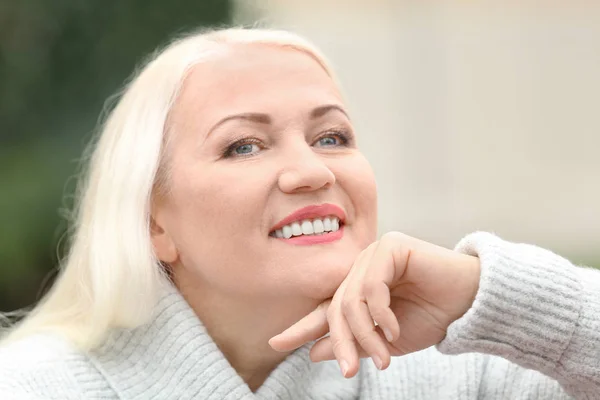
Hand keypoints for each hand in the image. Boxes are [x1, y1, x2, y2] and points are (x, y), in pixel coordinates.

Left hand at [269, 232, 480, 377]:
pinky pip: (371, 285)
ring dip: (365, 334)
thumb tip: (313, 351)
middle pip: (335, 308)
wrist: (469, 304)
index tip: (275, 344)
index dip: (301, 328)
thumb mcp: (386, 342)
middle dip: (342, 343)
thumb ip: (353, 343)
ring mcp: (374, 255)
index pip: (324, 310)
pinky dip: (380, 314)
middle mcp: (361, 270)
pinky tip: (394, 330)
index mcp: (359, 290)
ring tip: (384, 356)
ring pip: (350, 299)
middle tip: (349, 371)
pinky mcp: (390, 246)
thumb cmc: (431, 318)